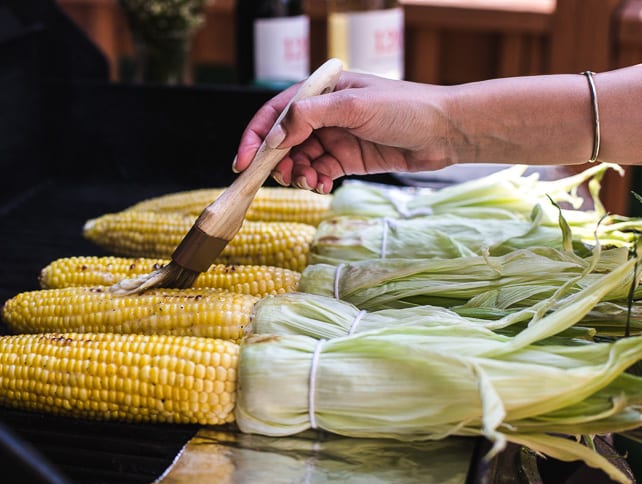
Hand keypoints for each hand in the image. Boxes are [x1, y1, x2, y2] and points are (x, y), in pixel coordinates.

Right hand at [232, 72, 457, 193]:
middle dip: (276, 162)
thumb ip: (311, 116)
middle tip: (281, 178)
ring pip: (298, 160)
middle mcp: (323, 114)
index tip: (242, 162)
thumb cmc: (406, 108)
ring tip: (308, 182)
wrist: (445, 132)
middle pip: (283, 141)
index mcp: (321, 92)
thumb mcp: (355, 106)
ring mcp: (334, 137)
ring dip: (296, 174)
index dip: (255, 137)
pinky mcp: (346, 159)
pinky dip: (313, 181)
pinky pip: (317, 172)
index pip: (275, 113)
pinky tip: (321, 186)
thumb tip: (276, 134)